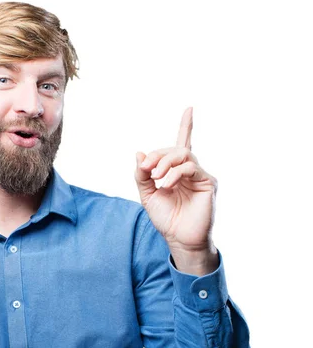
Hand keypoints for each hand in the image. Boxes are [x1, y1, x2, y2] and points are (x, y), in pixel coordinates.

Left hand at [134, 107, 218, 273]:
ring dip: (165, 163)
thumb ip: (142, 175)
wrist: (179, 239)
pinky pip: (190, 167)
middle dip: (158, 155)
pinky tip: (166, 184)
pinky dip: (175, 173)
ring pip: (183, 154)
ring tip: (156, 178)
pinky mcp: (208, 182)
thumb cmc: (166, 219)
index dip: (187, 126)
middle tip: (147, 170)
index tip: (190, 108)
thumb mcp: (147, 195)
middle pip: (175, 149)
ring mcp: (200, 175)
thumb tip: (139, 153)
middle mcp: (190, 171)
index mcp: (177, 172)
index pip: (182, 144)